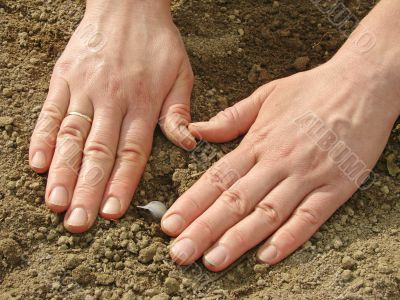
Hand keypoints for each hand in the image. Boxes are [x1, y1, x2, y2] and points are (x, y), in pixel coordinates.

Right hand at [29, 1, 194, 232]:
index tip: (111, 212)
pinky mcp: (65, 76)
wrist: (129, 4)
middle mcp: (113, 99)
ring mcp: (85, 87)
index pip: (132, 152)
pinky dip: (42, 136)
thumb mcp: (182, 74)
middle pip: (99, 151)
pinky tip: (37, 163)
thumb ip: (180, 112)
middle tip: (77, 222)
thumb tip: (188, 144)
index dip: (122, 184)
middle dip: (87, 189)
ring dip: (62, 171)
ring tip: (55, 202)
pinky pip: (51, 109)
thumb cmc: (158, 42)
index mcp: (144, 102)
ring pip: (71, 135)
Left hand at [161, 57, 398, 270]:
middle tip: (180, 253)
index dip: (191, 203)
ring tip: (213, 260)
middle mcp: (278, 162)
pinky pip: (310, 217)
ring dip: (239, 239)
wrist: (363, 83)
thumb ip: (230, 118)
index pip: (217, 178)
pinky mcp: (337, 187)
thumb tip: (198, 130)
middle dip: (204, 229)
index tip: (170, 224)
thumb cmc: (311, 89)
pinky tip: (266, 256)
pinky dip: (289, 238)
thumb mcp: (266, 95)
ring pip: (267, 213)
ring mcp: (307, 175)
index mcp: (258, 142)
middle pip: (235, 200)